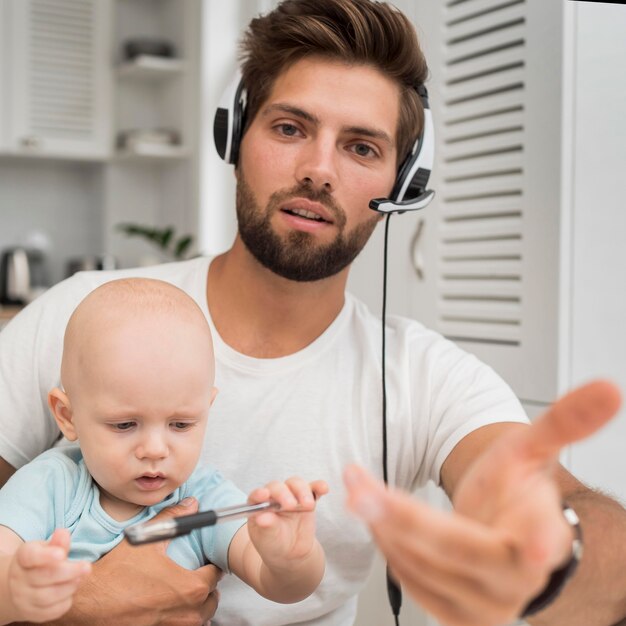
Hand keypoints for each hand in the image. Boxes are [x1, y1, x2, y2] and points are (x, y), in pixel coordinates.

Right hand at [8, 529, 89, 622]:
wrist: (20, 586)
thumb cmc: (40, 562)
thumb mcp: (45, 548)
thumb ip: (57, 543)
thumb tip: (63, 533)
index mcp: (23, 558)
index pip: (30, 556)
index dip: (46, 556)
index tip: (62, 554)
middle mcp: (19, 579)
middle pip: (43, 577)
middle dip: (68, 572)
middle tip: (87, 567)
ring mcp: (23, 599)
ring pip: (47, 596)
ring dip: (69, 587)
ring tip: (80, 578)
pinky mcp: (32, 614)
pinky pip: (51, 611)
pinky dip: (65, 601)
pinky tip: (71, 590)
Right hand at [48, 498, 221, 625]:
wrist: (88, 602)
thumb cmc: (117, 572)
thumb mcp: (147, 539)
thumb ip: (173, 518)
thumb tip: (191, 504)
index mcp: (190, 587)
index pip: (215, 575)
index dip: (211, 564)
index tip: (205, 560)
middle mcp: (186, 613)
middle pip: (211, 600)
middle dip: (206, 587)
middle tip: (196, 575)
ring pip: (199, 618)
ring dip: (196, 606)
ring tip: (184, 592)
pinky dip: (180, 619)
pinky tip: (168, 607)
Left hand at [246, 478, 327, 568]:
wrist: (291, 554)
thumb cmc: (274, 544)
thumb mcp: (268, 539)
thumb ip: (267, 527)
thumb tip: (262, 518)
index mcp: (258, 505)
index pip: (256, 496)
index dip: (259, 494)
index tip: (264, 494)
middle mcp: (274, 497)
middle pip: (278, 487)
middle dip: (284, 494)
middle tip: (290, 505)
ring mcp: (291, 496)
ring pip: (295, 484)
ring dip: (302, 491)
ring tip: (308, 505)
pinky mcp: (307, 499)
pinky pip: (313, 489)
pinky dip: (319, 487)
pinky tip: (323, 488)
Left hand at [344, 380, 620, 625]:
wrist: (504, 538)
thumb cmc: (514, 494)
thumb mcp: (531, 453)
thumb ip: (563, 422)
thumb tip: (608, 388)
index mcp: (542, 537)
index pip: (543, 543)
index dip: (539, 542)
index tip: (537, 544)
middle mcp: (516, 581)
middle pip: (454, 548)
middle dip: (401, 515)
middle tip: (360, 488)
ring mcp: (484, 607)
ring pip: (422, 566)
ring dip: (382, 523)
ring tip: (359, 487)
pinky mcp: (454, 617)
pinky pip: (410, 579)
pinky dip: (388, 544)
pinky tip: (379, 518)